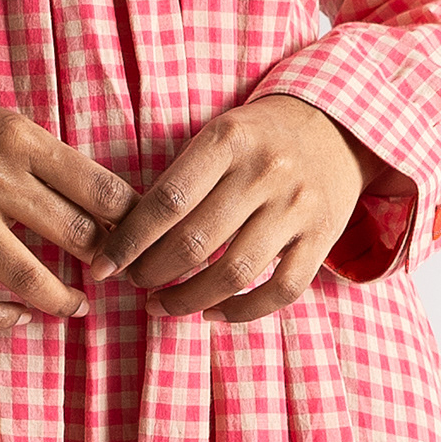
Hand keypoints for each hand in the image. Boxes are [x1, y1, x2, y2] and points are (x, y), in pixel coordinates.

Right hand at [0, 55, 132, 328]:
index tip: (139, 236)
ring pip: (34, 281)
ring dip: (66, 301)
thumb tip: (96, 202)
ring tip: (77, 306)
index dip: (132, 221)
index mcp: (18, 137)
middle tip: (116, 275)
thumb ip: (38, 156)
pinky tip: (17, 316)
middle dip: (107, 264)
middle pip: (80, 237)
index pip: (102, 188)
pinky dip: (3, 319)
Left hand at [102, 95, 366, 318]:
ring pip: (234, 273)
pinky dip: (242, 312)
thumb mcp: (219, 135)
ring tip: (162, 305)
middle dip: (152, 273)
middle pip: (195, 242)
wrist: (337, 126)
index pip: (166, 201)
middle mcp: (265, 172)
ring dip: (189, 300)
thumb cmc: (259, 137)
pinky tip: (212, 314)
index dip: (128, 242)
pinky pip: (281, 290)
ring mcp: (297, 207)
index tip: (103, 266)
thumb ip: (180, 179)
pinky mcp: (323, 236)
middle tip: (134, 283)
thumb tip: (125, 237)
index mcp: (228, 140)